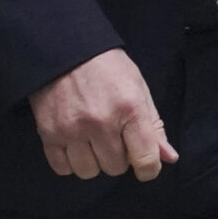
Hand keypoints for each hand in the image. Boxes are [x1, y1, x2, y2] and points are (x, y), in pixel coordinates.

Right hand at [29, 49, 178, 181]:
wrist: (65, 46)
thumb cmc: (106, 67)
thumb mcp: (138, 88)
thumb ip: (154, 126)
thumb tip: (168, 158)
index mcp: (129, 108)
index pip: (146, 160)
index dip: (148, 168)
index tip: (144, 163)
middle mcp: (101, 122)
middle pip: (115, 168)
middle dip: (117, 156)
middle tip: (112, 135)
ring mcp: (72, 128)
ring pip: (88, 171)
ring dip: (92, 160)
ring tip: (91, 139)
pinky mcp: (49, 131)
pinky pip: (62, 167)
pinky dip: (69, 161)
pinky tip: (73, 143)